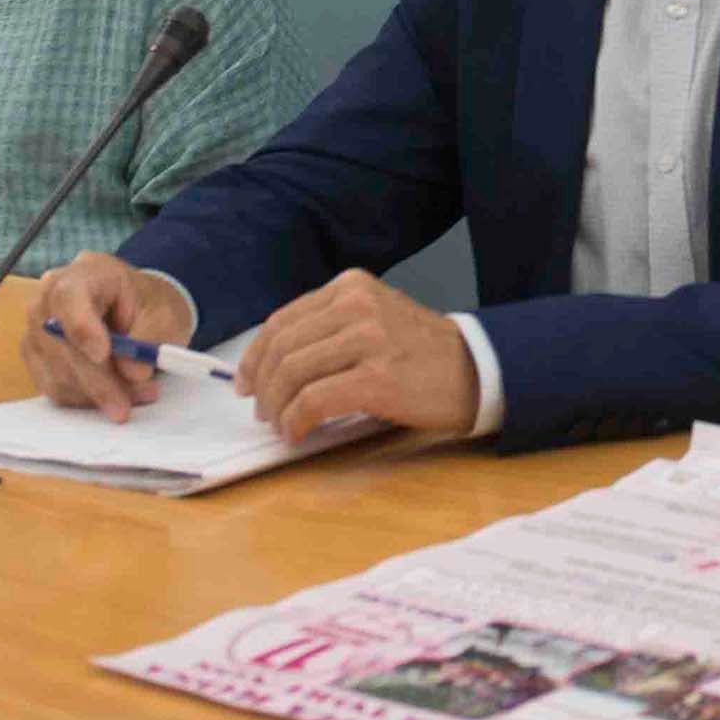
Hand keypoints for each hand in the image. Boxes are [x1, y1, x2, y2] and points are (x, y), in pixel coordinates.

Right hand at [17, 253, 190, 421]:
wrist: (139, 310)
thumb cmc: (150, 306)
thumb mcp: (165, 316)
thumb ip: (151, 340)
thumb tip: (131, 373)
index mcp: (86, 273)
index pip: (68, 296)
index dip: (81, 328)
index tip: (102, 355)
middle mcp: (50, 296)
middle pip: (58, 341)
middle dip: (95, 379)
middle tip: (125, 404)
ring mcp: (38, 327)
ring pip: (55, 370)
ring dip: (93, 394)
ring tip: (133, 397)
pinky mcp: (37, 356)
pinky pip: (53, 387)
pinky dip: (83, 399)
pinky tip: (111, 397)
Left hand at [237, 270, 477, 444]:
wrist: (475, 369)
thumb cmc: (422, 352)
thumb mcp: (375, 318)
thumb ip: (330, 328)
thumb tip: (274, 363)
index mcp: (351, 286)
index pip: (282, 320)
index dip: (254, 356)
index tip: (245, 381)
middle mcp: (356, 305)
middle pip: (282, 348)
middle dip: (262, 386)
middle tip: (262, 410)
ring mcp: (367, 339)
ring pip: (292, 374)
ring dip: (277, 407)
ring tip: (280, 424)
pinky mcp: (376, 377)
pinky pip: (314, 400)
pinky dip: (296, 421)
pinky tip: (298, 432)